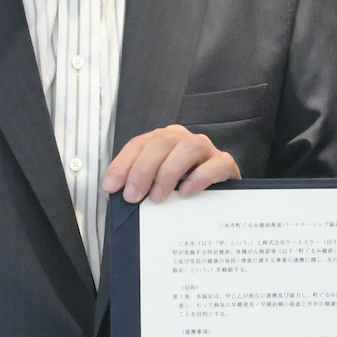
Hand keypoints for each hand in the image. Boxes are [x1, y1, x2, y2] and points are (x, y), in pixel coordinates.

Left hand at [103, 125, 239, 203]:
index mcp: (163, 140)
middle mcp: (183, 139)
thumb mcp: (156, 184)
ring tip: (158, 197)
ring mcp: (206, 149)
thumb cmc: (182, 188)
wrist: (220, 196)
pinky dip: (199, 177)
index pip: (139, 143)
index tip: (112, 186)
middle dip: (143, 169)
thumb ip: (140, 183)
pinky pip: (215, 164)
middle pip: (162, 142)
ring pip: (188, 147)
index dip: (123, 163)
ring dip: (168, 172)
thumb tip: (118, 192)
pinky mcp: (225, 164)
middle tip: (133, 196)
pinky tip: (186, 192)